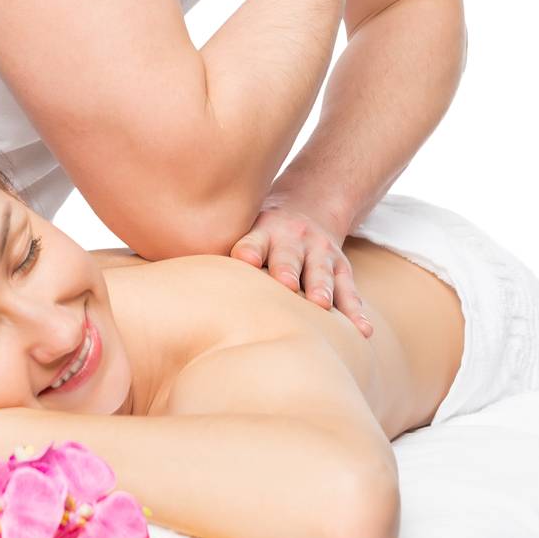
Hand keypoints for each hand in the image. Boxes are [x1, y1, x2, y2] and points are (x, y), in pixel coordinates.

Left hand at [230, 198, 373, 337]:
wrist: (309, 206)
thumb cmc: (262, 234)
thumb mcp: (244, 228)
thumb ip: (222, 250)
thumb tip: (177, 285)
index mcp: (263, 232)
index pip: (252, 241)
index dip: (249, 251)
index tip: (244, 260)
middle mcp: (293, 240)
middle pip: (289, 256)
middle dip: (288, 270)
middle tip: (286, 285)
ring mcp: (319, 253)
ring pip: (322, 273)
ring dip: (322, 289)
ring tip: (322, 307)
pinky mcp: (341, 268)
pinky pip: (350, 291)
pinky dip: (356, 311)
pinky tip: (361, 331)